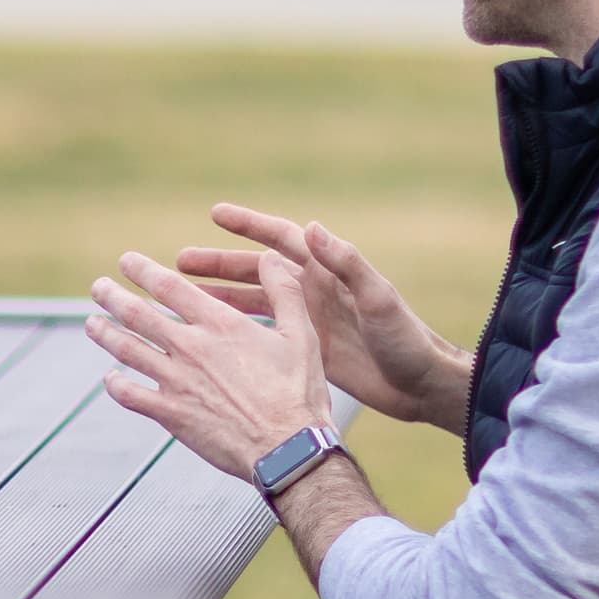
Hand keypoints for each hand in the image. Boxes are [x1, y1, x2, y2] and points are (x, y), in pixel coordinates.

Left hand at [85, 249, 336, 481]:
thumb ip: (284, 292)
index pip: (169, 286)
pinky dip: (115, 384)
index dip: (142, 270)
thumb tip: (272, 257)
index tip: (126, 261)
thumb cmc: (298, 392)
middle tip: (98, 287)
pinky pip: (131, 395)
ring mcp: (176, 381)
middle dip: (112, 296)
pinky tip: (109, 378)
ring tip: (91, 322)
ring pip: (127, 350)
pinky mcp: (171, 414)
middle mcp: (191, 348)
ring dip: (105, 334)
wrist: (287, 448)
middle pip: (138, 314)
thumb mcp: (301, 334)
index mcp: (220, 324)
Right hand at [178, 203, 471, 435]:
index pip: (283, 240)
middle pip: (257, 270)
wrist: (419, 385)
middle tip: (180, 261)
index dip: (250, 226)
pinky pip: (262, 331)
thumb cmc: (404, 339)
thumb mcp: (377, 298)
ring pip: (253, 300)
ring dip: (220, 295)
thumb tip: (312, 227)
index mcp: (329, 273)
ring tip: (184, 294)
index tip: (216, 214)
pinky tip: (211, 334)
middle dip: (219, 264)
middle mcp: (313, 291)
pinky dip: (236, 329)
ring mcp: (307, 319)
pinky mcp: (305, 347)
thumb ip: (346, 263)